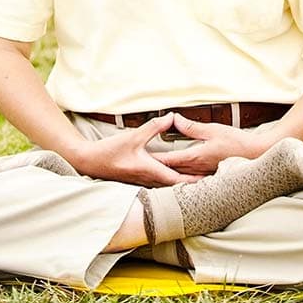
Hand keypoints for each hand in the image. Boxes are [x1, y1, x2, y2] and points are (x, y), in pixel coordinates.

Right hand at [75, 112, 205, 186]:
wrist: (90, 162)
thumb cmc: (111, 151)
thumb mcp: (134, 136)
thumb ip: (154, 127)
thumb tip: (173, 117)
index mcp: (150, 170)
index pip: (177, 180)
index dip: (194, 181)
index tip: (209, 181)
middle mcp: (149, 179)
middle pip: (175, 185)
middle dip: (193, 184)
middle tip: (211, 181)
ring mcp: (143, 181)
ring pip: (167, 185)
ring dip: (182, 183)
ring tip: (199, 180)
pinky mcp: (138, 178)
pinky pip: (159, 182)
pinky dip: (171, 180)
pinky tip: (175, 176)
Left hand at [152, 113, 274, 175]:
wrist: (255, 155)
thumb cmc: (235, 142)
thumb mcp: (212, 129)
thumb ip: (192, 127)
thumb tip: (175, 120)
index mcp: (195, 157)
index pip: (169, 160)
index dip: (154, 159)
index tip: (142, 157)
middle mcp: (197, 169)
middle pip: (172, 171)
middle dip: (157, 169)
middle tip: (142, 166)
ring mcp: (203, 174)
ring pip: (180, 176)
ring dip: (168, 174)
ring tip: (154, 173)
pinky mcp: (210, 175)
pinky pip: (191, 178)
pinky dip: (181, 177)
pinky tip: (178, 176)